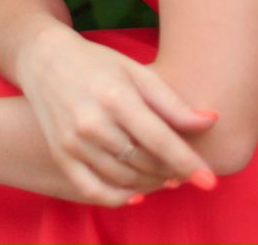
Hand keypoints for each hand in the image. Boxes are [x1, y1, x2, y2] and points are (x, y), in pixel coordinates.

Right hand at [16, 26, 218, 204]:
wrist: (46, 60)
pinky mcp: (61, 155)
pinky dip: (118, 197)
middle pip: (144, 161)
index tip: (210, 180)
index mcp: (116, 96)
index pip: (159, 139)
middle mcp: (93, 122)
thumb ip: (172, 102)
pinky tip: (136, 193)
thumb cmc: (99, 63)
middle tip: (186, 171)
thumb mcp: (137, 72)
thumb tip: (211, 121)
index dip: (187, 162)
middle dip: (171, 171)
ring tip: (166, 177)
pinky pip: (93, 190)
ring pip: (123, 178)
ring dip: (150, 183)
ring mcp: (73, 142)